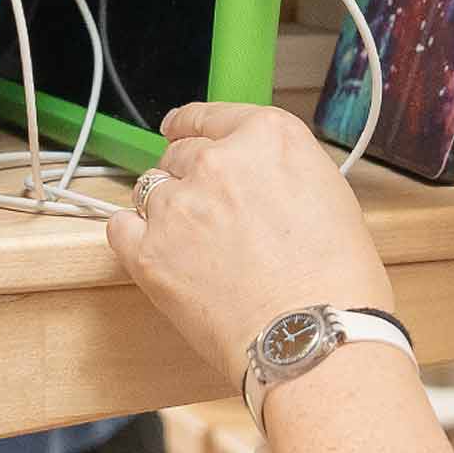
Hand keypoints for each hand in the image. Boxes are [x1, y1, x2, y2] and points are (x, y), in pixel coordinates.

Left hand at [105, 104, 396, 380]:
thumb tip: (257, 179)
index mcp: (268, 137)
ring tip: (190, 246)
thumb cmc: (334, 279)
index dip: (190, 124)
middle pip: (179, 153)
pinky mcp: (150, 251)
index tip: (178, 128)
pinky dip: (131, 236)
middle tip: (203, 211)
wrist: (311, 336)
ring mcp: (179, 204)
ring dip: (165, 209)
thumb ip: (279, 171)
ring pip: (149, 188)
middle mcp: (218, 160)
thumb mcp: (327, 194)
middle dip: (187, 177)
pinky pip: (119, 227)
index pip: (212, 116)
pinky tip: (152, 252)